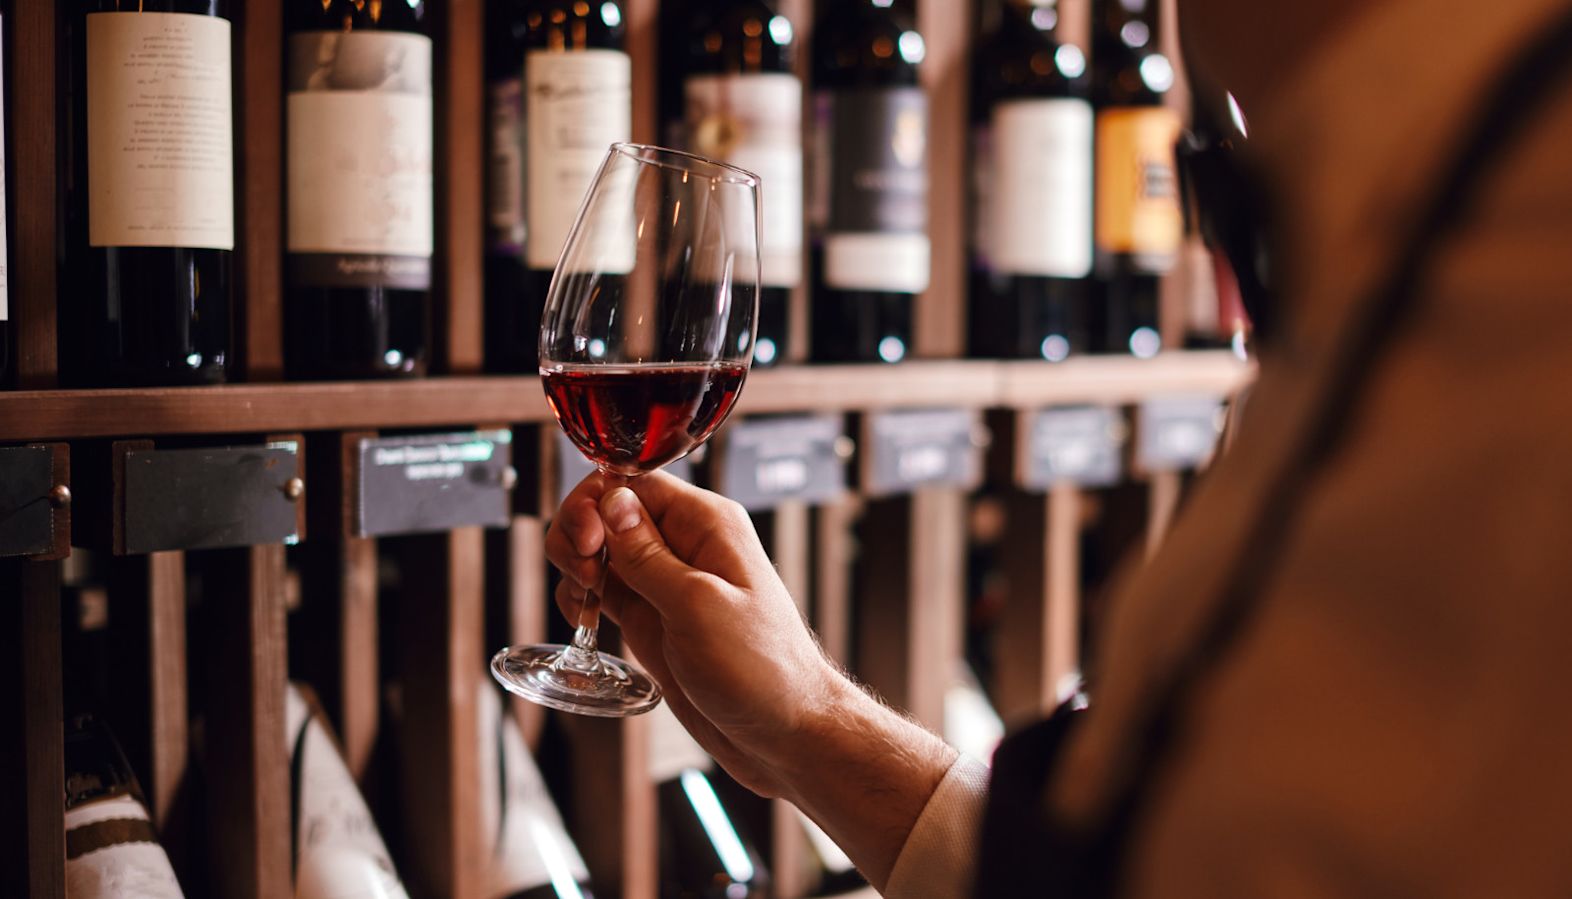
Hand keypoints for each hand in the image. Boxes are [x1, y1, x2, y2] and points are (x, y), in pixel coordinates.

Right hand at [546, 472, 845, 796]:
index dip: (597, 502)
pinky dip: (581, 597)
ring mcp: (666, 584)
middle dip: (580, 532)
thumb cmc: (762, 671)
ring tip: (582, 597)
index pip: (634, 483)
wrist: (783, 733)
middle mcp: (686, 546)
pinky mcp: (653, 619)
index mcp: (707, 526)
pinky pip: (604, 590)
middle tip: (582, 572)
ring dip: (575, 564)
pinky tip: (581, 617)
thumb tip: (611, 501)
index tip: (586, 542)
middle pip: (609, 511)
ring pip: (601, 550)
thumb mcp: (698, 606)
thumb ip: (648, 555)